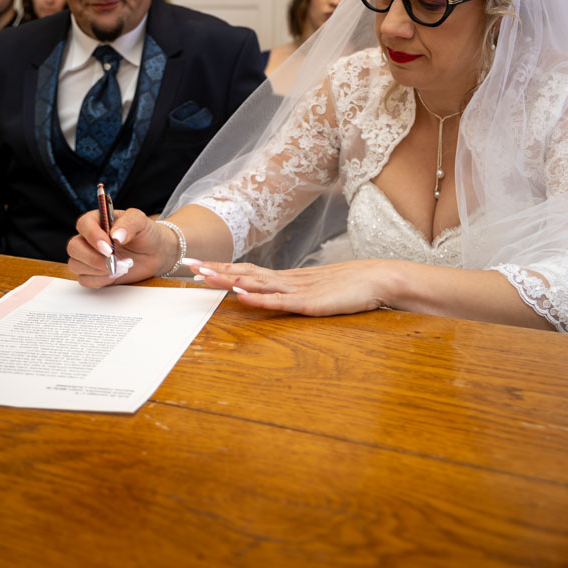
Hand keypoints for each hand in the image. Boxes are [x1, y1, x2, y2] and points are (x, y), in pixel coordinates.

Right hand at [66, 207, 177, 288]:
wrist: (154, 253)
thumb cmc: (145, 233)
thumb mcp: (142, 221)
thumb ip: (129, 223)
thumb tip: (115, 235)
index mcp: (98, 220)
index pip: (83, 225)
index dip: (93, 236)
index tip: (108, 247)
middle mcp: (89, 238)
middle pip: (74, 247)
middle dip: (93, 257)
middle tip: (115, 260)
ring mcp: (89, 256)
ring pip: (76, 265)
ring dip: (98, 269)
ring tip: (122, 266)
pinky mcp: (93, 273)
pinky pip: (84, 279)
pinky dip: (100, 280)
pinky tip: (116, 274)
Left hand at [185, 259, 393, 315]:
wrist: (379, 279)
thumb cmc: (352, 287)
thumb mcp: (318, 292)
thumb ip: (298, 294)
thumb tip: (278, 298)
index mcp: (288, 278)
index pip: (247, 271)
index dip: (222, 268)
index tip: (198, 265)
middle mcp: (288, 280)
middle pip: (244, 273)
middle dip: (215, 270)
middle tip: (188, 265)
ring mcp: (298, 289)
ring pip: (255, 283)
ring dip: (227, 279)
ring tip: (204, 276)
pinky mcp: (309, 303)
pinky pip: (278, 301)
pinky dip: (257, 297)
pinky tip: (240, 295)